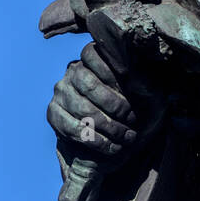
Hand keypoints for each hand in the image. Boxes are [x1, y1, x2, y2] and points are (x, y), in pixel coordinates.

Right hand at [47, 42, 142, 159]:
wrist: (114, 131)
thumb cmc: (135, 104)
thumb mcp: (145, 89)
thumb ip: (143, 80)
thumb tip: (141, 77)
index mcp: (92, 58)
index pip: (93, 54)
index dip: (110, 67)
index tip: (129, 79)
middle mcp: (72, 71)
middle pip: (89, 84)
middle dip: (114, 104)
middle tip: (133, 119)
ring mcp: (61, 93)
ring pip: (83, 109)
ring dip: (109, 127)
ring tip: (127, 137)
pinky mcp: (54, 114)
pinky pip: (74, 130)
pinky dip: (97, 141)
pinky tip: (113, 147)